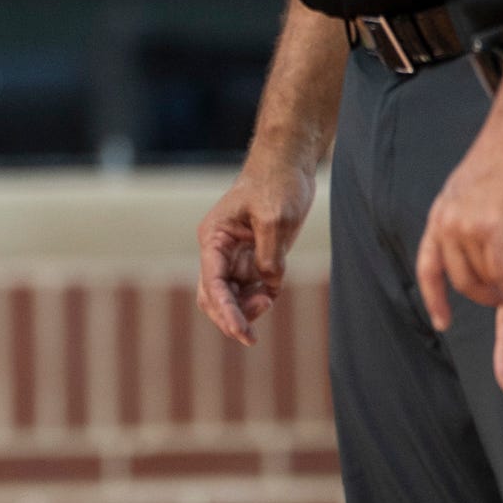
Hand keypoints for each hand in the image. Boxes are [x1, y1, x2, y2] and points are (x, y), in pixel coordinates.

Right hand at [195, 152, 317, 344]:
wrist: (289, 165)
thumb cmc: (277, 184)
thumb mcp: (275, 219)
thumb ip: (269, 257)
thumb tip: (267, 286)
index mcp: (214, 238)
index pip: (213, 283)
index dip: (225, 311)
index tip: (242, 333)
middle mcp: (219, 250)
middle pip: (213, 296)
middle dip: (229, 317)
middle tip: (251, 337)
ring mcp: (236, 255)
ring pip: (230, 297)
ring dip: (245, 309)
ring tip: (267, 303)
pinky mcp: (254, 257)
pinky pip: (250, 289)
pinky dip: (259, 299)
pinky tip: (270, 294)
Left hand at [415, 114, 502, 328]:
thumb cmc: (502, 161)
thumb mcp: (470, 194)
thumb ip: (471, 223)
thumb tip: (490, 255)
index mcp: (439, 216)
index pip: (428, 267)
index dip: (433, 298)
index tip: (442, 322)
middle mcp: (447, 224)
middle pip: (462, 281)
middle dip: (490, 296)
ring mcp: (468, 227)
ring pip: (488, 279)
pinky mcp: (495, 228)